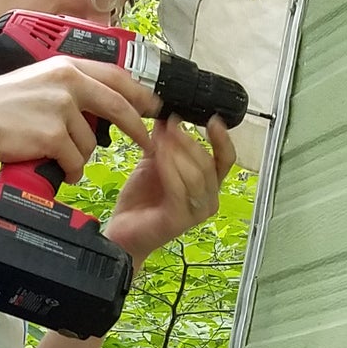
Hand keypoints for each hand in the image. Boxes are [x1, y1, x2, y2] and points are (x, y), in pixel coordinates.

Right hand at [0, 58, 155, 181]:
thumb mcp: (40, 82)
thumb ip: (70, 88)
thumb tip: (99, 109)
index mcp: (67, 66)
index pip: (116, 77)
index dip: (140, 93)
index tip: (154, 106)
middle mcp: (68, 82)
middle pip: (118, 107)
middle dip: (137, 129)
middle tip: (147, 143)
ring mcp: (61, 108)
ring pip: (91, 143)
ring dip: (79, 157)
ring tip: (57, 156)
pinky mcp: (52, 135)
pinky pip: (75, 161)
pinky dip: (68, 170)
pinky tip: (54, 167)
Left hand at [103, 113, 235, 268]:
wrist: (121, 230)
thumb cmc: (140, 200)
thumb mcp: (154, 163)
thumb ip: (164, 142)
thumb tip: (167, 116)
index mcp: (207, 185)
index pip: (225, 160)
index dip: (223, 139)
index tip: (213, 119)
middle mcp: (208, 200)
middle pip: (209, 164)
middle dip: (188, 140)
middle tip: (170, 125)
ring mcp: (196, 213)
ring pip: (196, 175)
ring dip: (178, 152)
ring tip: (160, 139)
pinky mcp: (179, 220)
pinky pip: (178, 188)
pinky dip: (169, 167)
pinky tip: (157, 155)